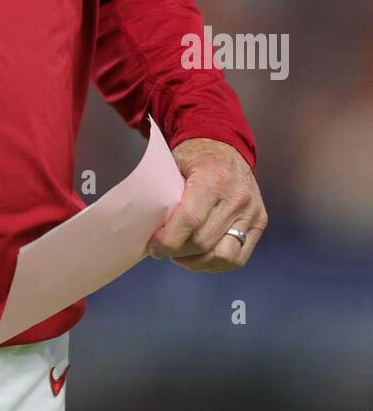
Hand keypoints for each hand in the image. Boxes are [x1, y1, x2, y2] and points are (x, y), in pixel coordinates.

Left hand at [146, 137, 266, 271]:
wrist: (227, 146)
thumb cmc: (195, 156)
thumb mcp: (175, 165)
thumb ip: (166, 195)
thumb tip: (151, 229)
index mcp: (213, 178)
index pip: (190, 219)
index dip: (169, 239)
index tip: (154, 246)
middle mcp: (237, 196)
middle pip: (204, 242)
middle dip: (178, 251)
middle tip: (162, 249)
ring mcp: (252, 211)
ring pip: (222, 256)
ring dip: (196, 262)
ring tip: (180, 255)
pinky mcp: (259, 222)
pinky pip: (238, 258)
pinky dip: (215, 263)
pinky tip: (199, 257)